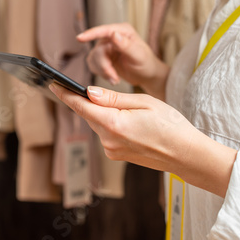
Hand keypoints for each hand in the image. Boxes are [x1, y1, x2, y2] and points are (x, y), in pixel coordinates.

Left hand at [49, 84, 236, 197]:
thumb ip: (113, 98)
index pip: (81, 106)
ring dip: (102, 113)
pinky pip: (106, 133)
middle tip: (96, 90)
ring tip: (127, 109)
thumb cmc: (171, 126)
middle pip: (88, 114)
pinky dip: (110, 123)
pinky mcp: (115, 155)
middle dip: (89, 101)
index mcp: (114, 124)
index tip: (53, 84)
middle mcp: (108, 140)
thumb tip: (89, 92)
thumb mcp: (145, 103)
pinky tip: (128, 122)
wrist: (186, 156)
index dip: (65, 94)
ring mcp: (111, 150)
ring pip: (97, 124)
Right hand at [77, 23, 169, 99]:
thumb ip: (126, 45)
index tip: (79, 38)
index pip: (104, 31)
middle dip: (104, 66)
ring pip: (93, 59)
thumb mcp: (138, 55)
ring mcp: (105, 48)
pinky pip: (92, 65)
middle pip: (98, 50)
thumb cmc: (146, 63)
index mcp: (122, 31)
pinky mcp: (102, 58)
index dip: (91, 34)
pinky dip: (101, 73)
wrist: (146, 75)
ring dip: (102, 71)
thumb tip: (113, 34)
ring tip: (115, 78)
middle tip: (114, 77)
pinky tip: (111, 77)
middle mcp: (112, 37)